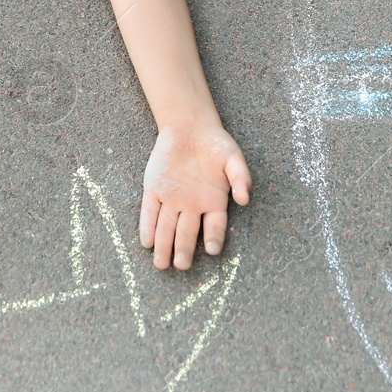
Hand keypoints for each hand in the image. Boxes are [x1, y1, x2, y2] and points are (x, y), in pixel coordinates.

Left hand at [139, 120, 251, 269]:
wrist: (190, 126)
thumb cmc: (216, 144)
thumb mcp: (233, 157)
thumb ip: (241, 177)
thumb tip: (245, 198)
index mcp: (214, 202)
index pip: (214, 226)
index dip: (214, 238)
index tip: (213, 250)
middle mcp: (192, 205)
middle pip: (187, 233)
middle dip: (183, 250)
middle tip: (181, 266)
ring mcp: (172, 199)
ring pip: (166, 227)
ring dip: (163, 245)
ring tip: (161, 264)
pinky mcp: (154, 189)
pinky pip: (150, 211)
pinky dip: (147, 226)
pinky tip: (147, 241)